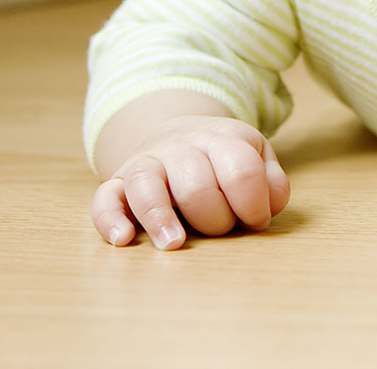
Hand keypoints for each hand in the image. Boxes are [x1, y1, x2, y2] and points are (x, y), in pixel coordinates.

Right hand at [91, 114, 289, 249]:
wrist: (178, 132)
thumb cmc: (224, 158)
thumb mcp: (257, 157)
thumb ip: (271, 182)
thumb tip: (269, 207)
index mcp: (223, 138)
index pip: (241, 170)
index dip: (253, 204)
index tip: (256, 220)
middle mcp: (182, 146)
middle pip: (196, 184)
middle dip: (215, 218)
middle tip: (221, 229)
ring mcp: (148, 162)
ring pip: (147, 183)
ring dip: (160, 216)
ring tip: (174, 244)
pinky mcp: (118, 181)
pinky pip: (105, 197)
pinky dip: (110, 219)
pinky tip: (123, 240)